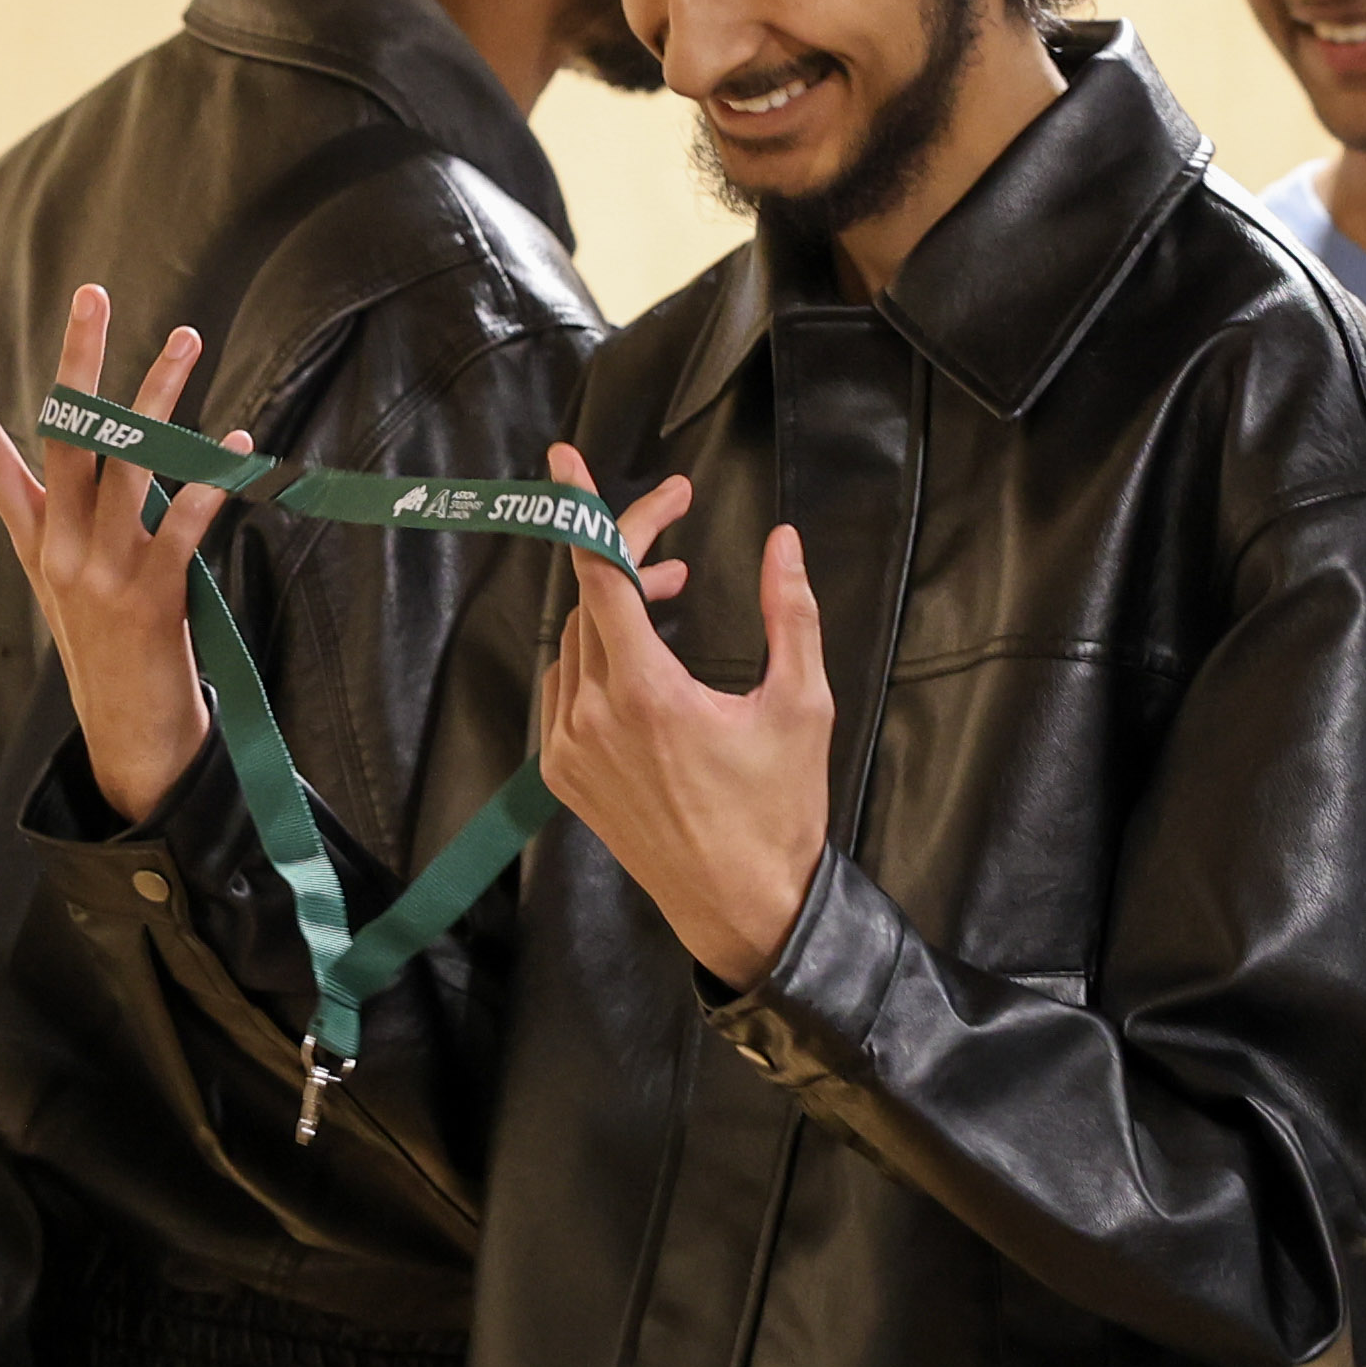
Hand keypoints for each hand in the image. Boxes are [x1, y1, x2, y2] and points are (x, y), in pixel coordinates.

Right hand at [0, 289, 234, 826]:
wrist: (128, 737)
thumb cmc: (110, 650)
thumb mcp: (76, 583)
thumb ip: (83, 520)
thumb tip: (107, 455)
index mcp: (36, 542)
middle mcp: (59, 550)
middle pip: (64, 435)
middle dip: (78, 360)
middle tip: (92, 295)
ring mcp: (101, 573)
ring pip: (128, 462)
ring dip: (161, 396)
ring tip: (186, 338)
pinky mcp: (149, 597)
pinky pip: (182, 524)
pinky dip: (208, 483)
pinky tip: (235, 448)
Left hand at [530, 448, 827, 988]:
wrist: (743, 907)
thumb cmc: (779, 811)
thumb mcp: (803, 705)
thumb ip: (793, 614)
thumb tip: (784, 542)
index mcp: (645, 694)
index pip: (597, 575)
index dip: (582, 508)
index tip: (562, 458)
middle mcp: (591, 717)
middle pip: (590, 598)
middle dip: (632, 551)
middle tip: (679, 525)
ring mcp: (569, 748)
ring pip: (575, 639)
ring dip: (616, 603)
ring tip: (675, 593)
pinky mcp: (563, 773)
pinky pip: (564, 685)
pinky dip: (597, 653)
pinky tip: (643, 656)